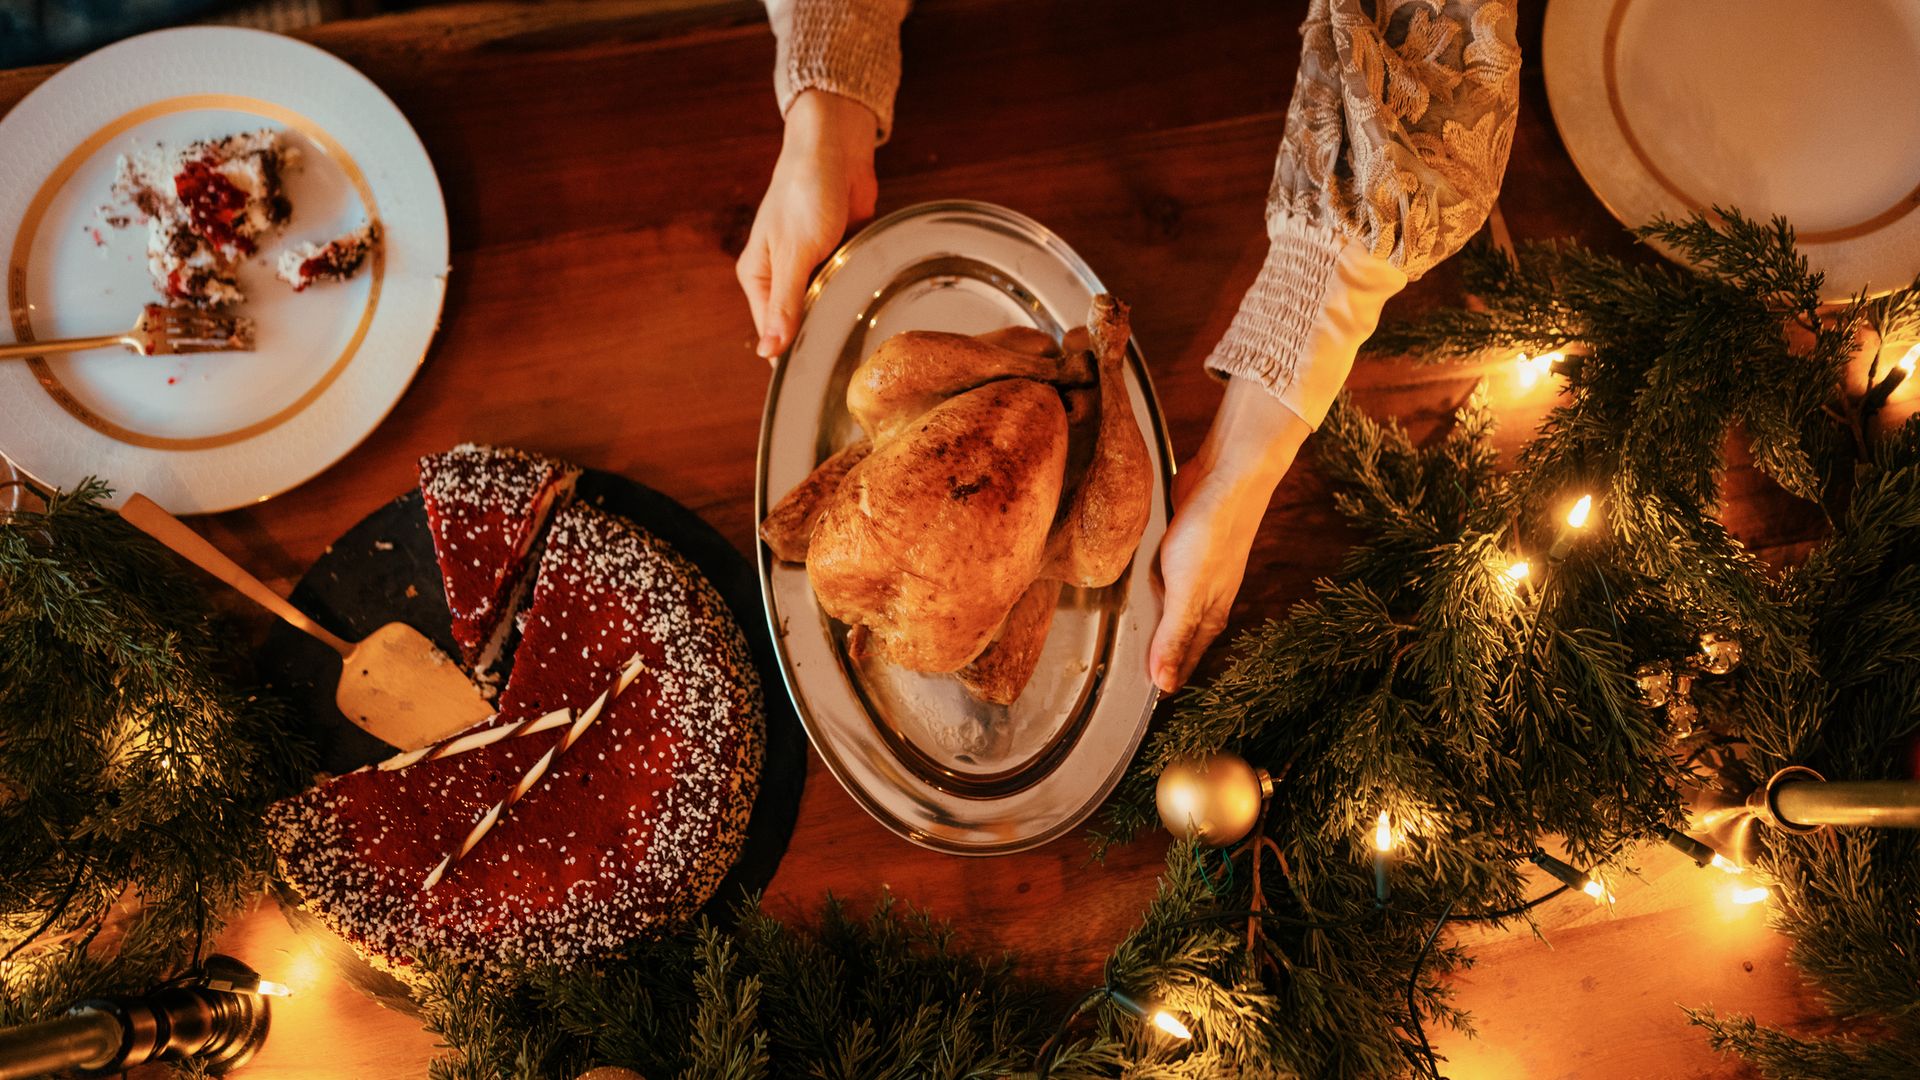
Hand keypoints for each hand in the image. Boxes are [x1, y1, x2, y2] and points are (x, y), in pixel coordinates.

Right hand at [737, 90, 879, 362]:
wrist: (836, 148)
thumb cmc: (805, 192)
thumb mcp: (794, 255)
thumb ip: (784, 305)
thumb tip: (768, 351)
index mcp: (758, 277)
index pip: (771, 333)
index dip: (793, 354)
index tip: (819, 374)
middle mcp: (781, 275)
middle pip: (800, 323)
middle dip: (822, 333)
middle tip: (847, 352)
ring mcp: (811, 267)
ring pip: (827, 306)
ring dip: (842, 311)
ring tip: (860, 324)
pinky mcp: (838, 256)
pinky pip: (848, 285)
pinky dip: (857, 289)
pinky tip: (869, 297)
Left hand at [1148, 379, 1311, 693]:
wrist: (1227, 477)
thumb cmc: (1211, 533)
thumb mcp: (1186, 591)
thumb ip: (1172, 636)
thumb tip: (1164, 684)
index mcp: (1209, 616)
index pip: (1184, 660)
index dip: (1166, 678)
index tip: (1145, 699)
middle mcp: (1206, 599)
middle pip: (1180, 638)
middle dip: (1162, 658)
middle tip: (1135, 678)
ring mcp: (1197, 573)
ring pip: (1174, 609)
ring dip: (1157, 624)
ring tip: (1133, 641)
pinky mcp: (1185, 548)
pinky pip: (1166, 580)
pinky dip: (1153, 591)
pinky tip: (1140, 588)